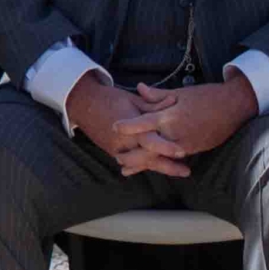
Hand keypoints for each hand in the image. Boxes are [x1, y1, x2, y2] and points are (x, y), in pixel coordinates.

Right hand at [68, 76, 195, 178]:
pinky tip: (156, 168)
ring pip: (139, 163)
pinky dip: (143, 165)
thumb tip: (174, 101)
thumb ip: (153, 104)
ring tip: (176, 171)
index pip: (150, 141)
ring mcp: (115, 148)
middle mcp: (122, 141)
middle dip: (167, 166)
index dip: (166, 147)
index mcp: (129, 126)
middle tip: (186, 171)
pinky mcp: (111, 151)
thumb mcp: (132, 99)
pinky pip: (130, 162)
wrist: (82, 103)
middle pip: (147, 158)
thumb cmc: (109, 98)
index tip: (182, 152)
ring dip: (157, 168)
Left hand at [127, 76, 256, 160]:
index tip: (113, 127)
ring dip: (143, 163)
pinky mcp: (194, 149)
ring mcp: (185, 143)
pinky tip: (150, 166)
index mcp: (169, 116)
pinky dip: (160, 162)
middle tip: (116, 157)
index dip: (127, 126)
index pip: (143, 123)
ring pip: (159, 157)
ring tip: (126, 168)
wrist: (234, 107)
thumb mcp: (180, 93)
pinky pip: (173, 158)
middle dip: (132, 155)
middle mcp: (175, 132)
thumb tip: (140, 88)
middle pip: (148, 148)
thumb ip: (157, 95)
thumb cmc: (207, 96)